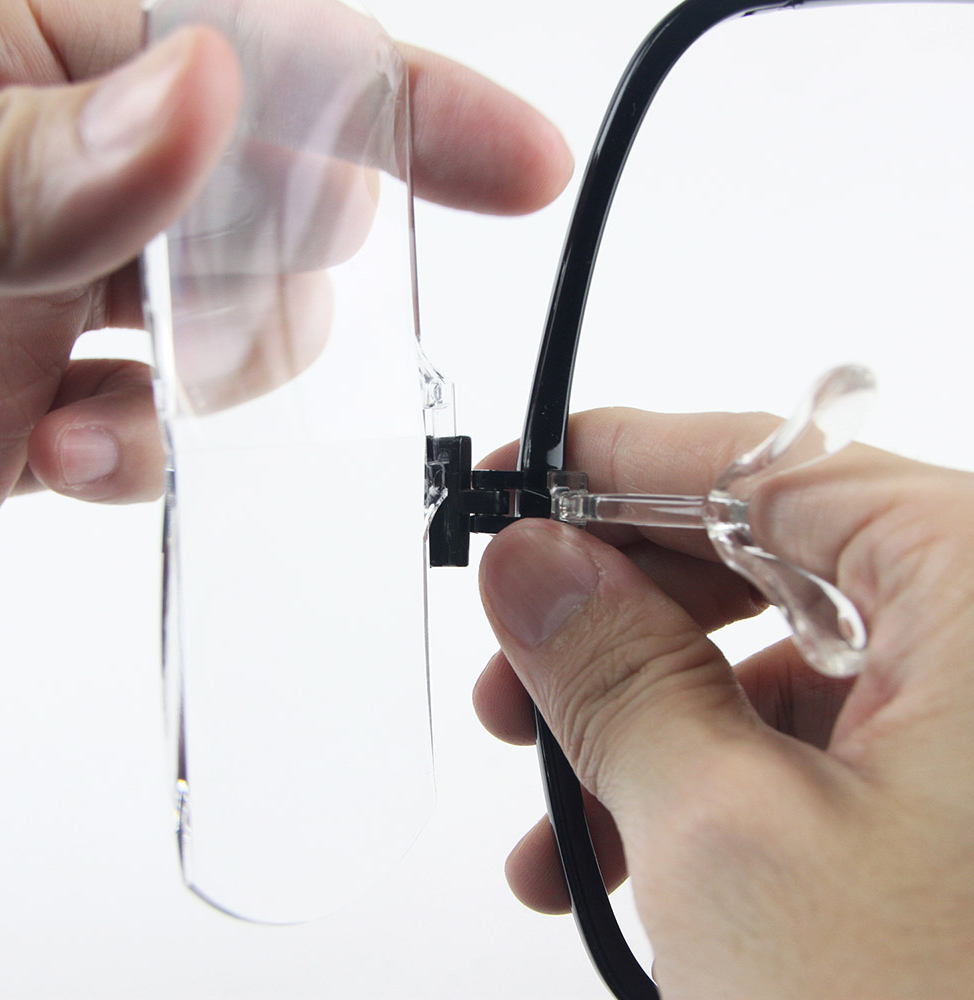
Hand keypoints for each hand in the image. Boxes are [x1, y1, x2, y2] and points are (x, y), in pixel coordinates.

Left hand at [0, 0, 571, 525]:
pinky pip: (168, 422)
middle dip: (280, 278)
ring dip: (205, 390)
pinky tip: (69, 455)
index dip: (420, 110)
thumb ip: (53, 161)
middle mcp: (84, 167)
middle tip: (203, 318)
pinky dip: (141, 454)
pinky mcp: (56, 386)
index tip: (529, 168)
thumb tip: (208, 88)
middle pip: (286, 213)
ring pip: (243, 331)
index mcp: (57, 55)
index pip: (283, 60)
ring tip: (94, 424)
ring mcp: (71, 283)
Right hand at [477, 406, 973, 998]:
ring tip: (548, 797)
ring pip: (774, 665)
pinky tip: (615, 854)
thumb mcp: (728, 840)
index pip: (769, 468)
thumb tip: (529, 565)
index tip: (520, 486)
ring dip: (644, 721)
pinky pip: (809, 747)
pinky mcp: (963, 802)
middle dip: (618, 611)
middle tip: (512, 651)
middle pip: (766, 561)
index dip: (619, 462)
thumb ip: (613, 670)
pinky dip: (704, 784)